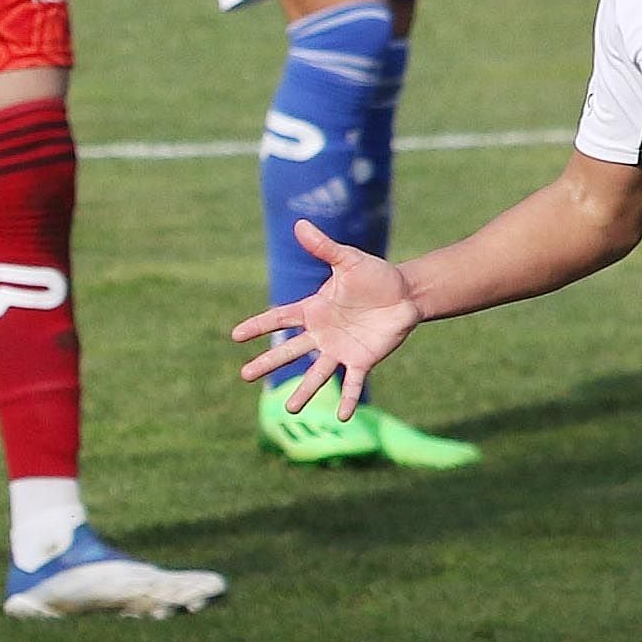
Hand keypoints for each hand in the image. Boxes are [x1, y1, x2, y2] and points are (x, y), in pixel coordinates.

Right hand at [232, 218, 418, 421]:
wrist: (405, 294)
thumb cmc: (375, 276)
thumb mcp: (348, 260)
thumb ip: (324, 248)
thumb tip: (299, 224)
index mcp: (314, 309)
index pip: (279, 318)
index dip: (257, 326)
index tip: (235, 336)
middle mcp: (322, 333)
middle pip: (289, 350)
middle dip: (267, 363)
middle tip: (243, 376)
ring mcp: (340, 349)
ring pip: (316, 374)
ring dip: (304, 392)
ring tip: (291, 410)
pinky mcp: (362, 360)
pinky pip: (352, 383)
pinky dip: (346, 399)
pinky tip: (341, 417)